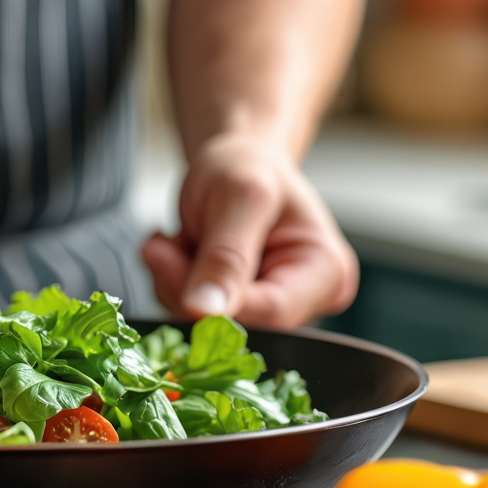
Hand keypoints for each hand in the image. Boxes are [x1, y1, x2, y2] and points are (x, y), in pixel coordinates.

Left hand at [142, 137, 356, 327]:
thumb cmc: (249, 167)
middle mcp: (306, 300)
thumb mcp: (238, 195)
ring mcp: (271, 307)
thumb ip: (226, 254)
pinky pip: (195, 318)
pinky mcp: (239, 310)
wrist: (235, 162)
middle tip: (161, 245)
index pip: (273, 311)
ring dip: (175, 285)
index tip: (164, 260)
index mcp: (327, 272)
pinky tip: (177, 255)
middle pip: (240, 323)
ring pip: (209, 325)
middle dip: (189, 288)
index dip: (217, 300)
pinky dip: (173, 287)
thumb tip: (206, 310)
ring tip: (173, 242)